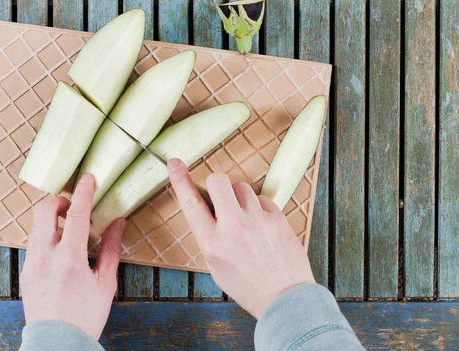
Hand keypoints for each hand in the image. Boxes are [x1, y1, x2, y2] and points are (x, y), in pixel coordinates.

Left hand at [20, 174, 125, 339]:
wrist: (58, 342)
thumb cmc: (85, 316)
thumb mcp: (105, 282)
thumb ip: (112, 248)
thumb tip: (118, 223)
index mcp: (70, 259)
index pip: (78, 215)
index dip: (84, 192)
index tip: (88, 179)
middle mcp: (45, 257)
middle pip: (43, 211)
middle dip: (60, 201)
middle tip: (76, 207)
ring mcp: (31, 263)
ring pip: (36, 225)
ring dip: (53, 219)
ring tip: (72, 229)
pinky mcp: (26, 271)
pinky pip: (35, 242)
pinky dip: (48, 235)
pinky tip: (63, 248)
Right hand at [167, 159, 314, 317]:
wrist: (284, 296)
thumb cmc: (247, 285)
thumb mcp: (216, 265)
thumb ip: (209, 235)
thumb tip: (209, 207)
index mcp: (211, 243)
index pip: (190, 203)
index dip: (180, 180)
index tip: (175, 163)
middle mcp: (232, 227)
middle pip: (218, 180)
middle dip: (217, 184)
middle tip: (222, 196)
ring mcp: (256, 220)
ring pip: (242, 187)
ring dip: (240, 198)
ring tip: (248, 220)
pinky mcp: (276, 217)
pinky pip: (262, 199)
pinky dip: (260, 208)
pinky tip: (263, 227)